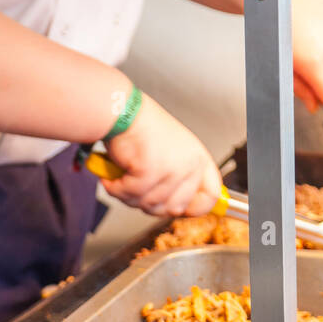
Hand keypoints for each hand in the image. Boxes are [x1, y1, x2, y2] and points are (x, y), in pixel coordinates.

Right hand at [103, 94, 221, 216]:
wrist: (122, 112)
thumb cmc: (142, 129)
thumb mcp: (173, 154)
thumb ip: (180, 180)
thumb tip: (179, 208)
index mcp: (198, 159)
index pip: (211, 196)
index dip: (195, 209)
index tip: (181, 210)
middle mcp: (190, 164)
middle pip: (175, 208)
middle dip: (150, 204)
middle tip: (137, 191)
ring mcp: (172, 169)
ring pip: (150, 205)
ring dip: (129, 196)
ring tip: (122, 179)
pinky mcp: (149, 171)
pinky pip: (131, 196)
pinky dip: (116, 189)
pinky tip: (112, 177)